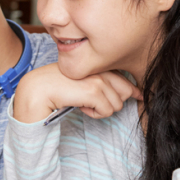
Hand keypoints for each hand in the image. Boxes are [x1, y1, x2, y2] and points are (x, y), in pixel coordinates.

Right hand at [12, 63, 141, 123]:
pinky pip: (106, 111)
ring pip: (117, 105)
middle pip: (126, 93)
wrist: (38, 90)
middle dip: (112, 102)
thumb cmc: (59, 88)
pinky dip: (94, 114)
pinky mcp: (93, 90)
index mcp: (100, 64)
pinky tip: (81, 107)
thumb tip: (132, 94)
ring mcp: (97, 78)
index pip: (127, 81)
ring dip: (101, 110)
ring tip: (84, 103)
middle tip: (92, 102)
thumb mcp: (84, 83)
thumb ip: (104, 85)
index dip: (133, 92)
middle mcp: (101, 68)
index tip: (141, 97)